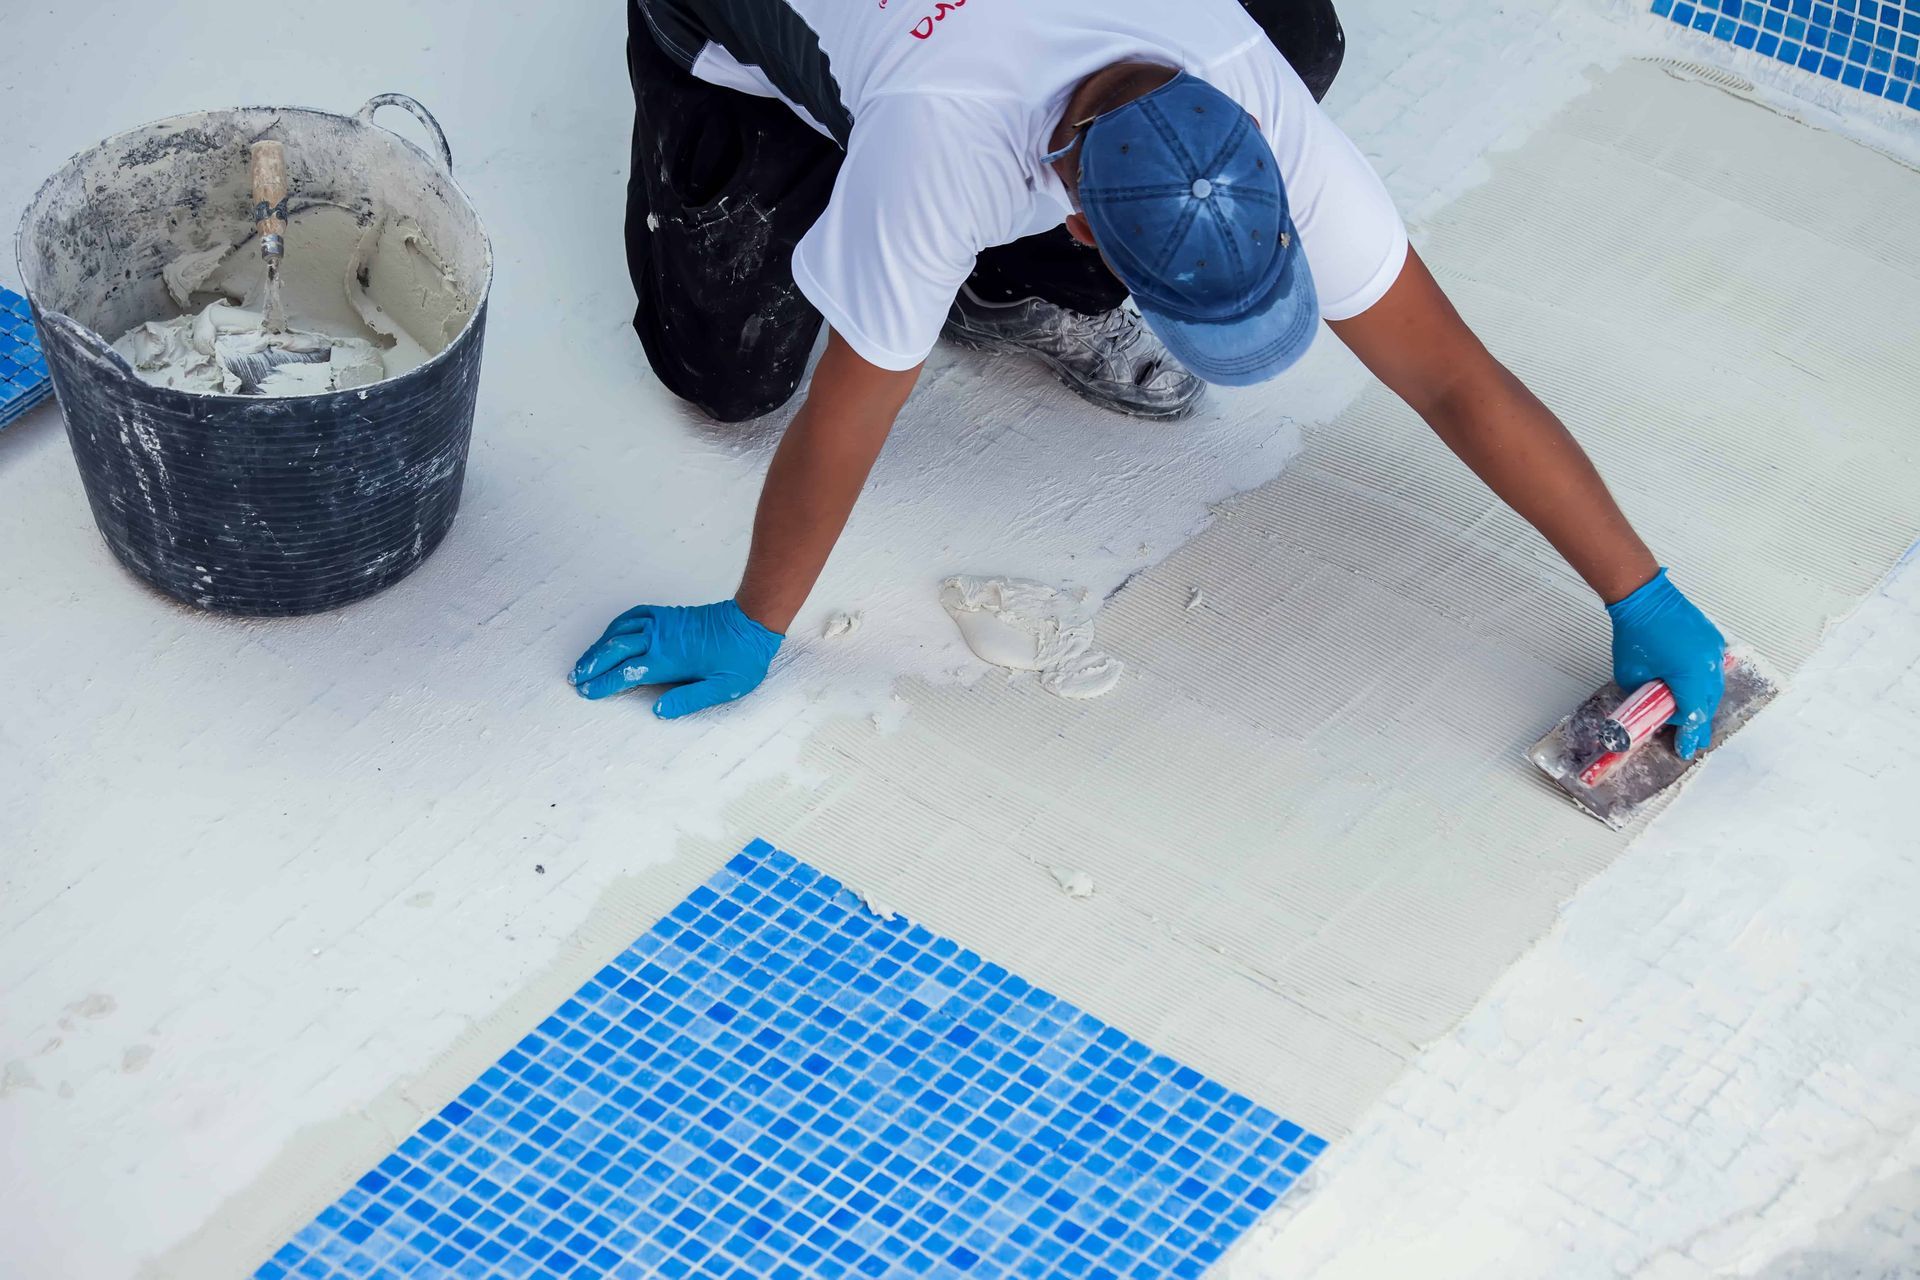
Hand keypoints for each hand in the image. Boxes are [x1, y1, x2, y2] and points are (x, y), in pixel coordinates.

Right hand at [570, 600, 782, 718]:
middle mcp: (661, 638)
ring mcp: (663, 623)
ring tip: (585, 661)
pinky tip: (609, 635)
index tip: (587, 691)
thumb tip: (659, 711)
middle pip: (616, 649)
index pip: (627, 672)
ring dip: (599, 646)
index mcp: (670, 659)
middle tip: (576, 679)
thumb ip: (689, 699)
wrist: (752, 622)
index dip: (604, 682)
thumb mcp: (724, 688)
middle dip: (592, 664)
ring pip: (620, 631)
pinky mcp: (667, 615)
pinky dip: (617, 625)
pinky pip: (634, 615)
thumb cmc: (741, 658)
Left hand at [1606, 568, 1725, 759]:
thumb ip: (1644, 695)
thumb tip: (1651, 706)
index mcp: (1691, 677)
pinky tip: (1695, 689)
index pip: (1694, 714)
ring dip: (1702, 702)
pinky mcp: (1712, 641)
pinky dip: (1704, 682)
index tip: (1686, 749)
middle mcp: (1709, 666)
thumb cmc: (1635, 634)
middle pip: (1707, 703)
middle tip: (1691, 739)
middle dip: (1698, 722)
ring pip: (1713, 687)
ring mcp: (1714, 652)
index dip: (1689, 734)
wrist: (1645, 597)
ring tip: (1692, 717)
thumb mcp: (1630, 675)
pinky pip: (1712, 669)